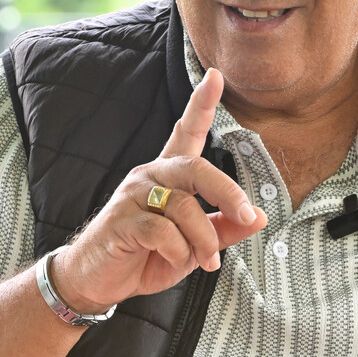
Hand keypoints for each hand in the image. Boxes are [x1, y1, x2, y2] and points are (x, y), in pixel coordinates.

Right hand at [52, 68, 267, 312]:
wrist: (96, 280)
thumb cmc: (146, 256)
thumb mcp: (194, 246)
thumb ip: (223, 229)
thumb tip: (261, 216)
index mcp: (169, 175)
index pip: (187, 132)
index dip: (201, 104)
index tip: (216, 76)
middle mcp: (151, 175)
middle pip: (196, 167)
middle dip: (227, 191)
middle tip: (247, 216)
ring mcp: (133, 195)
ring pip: (184, 205)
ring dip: (203, 239)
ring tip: (205, 261)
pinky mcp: (121, 220)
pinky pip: (163, 231)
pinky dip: (180, 252)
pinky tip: (177, 261)